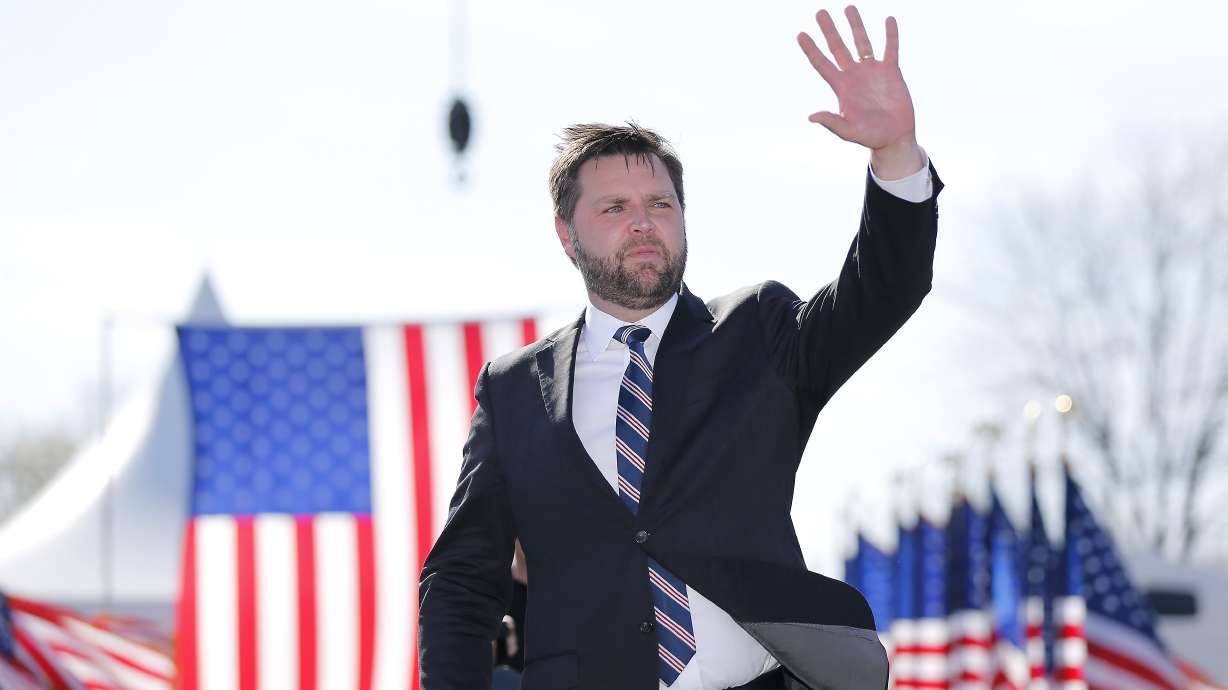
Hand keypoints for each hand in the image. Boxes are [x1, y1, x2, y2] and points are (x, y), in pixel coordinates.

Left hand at [797, 6, 920, 175]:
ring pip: (862, 42)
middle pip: (838, 47)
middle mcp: (854, 75)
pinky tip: (888, 19)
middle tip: (820, 12)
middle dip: (829, 30)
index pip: (822, 64)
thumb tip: (811, 116)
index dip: (811, 50)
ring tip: (848, 7)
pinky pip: (890, 48)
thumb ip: (832, 122)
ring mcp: (872, 71)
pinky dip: (890, 35)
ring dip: (856, 25)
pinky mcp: (891, 71)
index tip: (800, 34)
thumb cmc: (870, 137)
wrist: (894, 137)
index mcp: (841, 87)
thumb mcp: (849, 131)